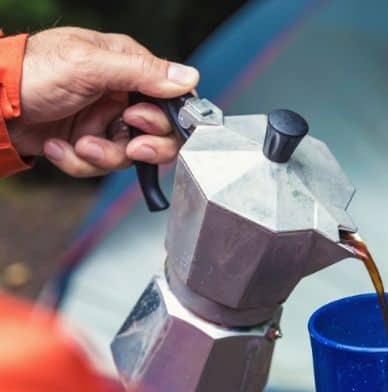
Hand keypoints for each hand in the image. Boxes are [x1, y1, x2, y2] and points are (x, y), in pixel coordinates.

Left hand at [6, 27, 198, 176]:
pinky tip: (58, 147)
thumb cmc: (31, 71)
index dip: (168, 119)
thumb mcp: (90, 65)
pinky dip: (78, 162)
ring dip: (104, 156)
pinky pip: (101, 165)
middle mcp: (121, 96)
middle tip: (132, 147)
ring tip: (80, 145)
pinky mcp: (88, 143)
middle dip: (145, 145)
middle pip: (159, 133)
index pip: (171, 97)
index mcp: (128, 67)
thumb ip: (142, 72)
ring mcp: (105, 121)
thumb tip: (190, 78)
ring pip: (130, 155)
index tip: (147, 126)